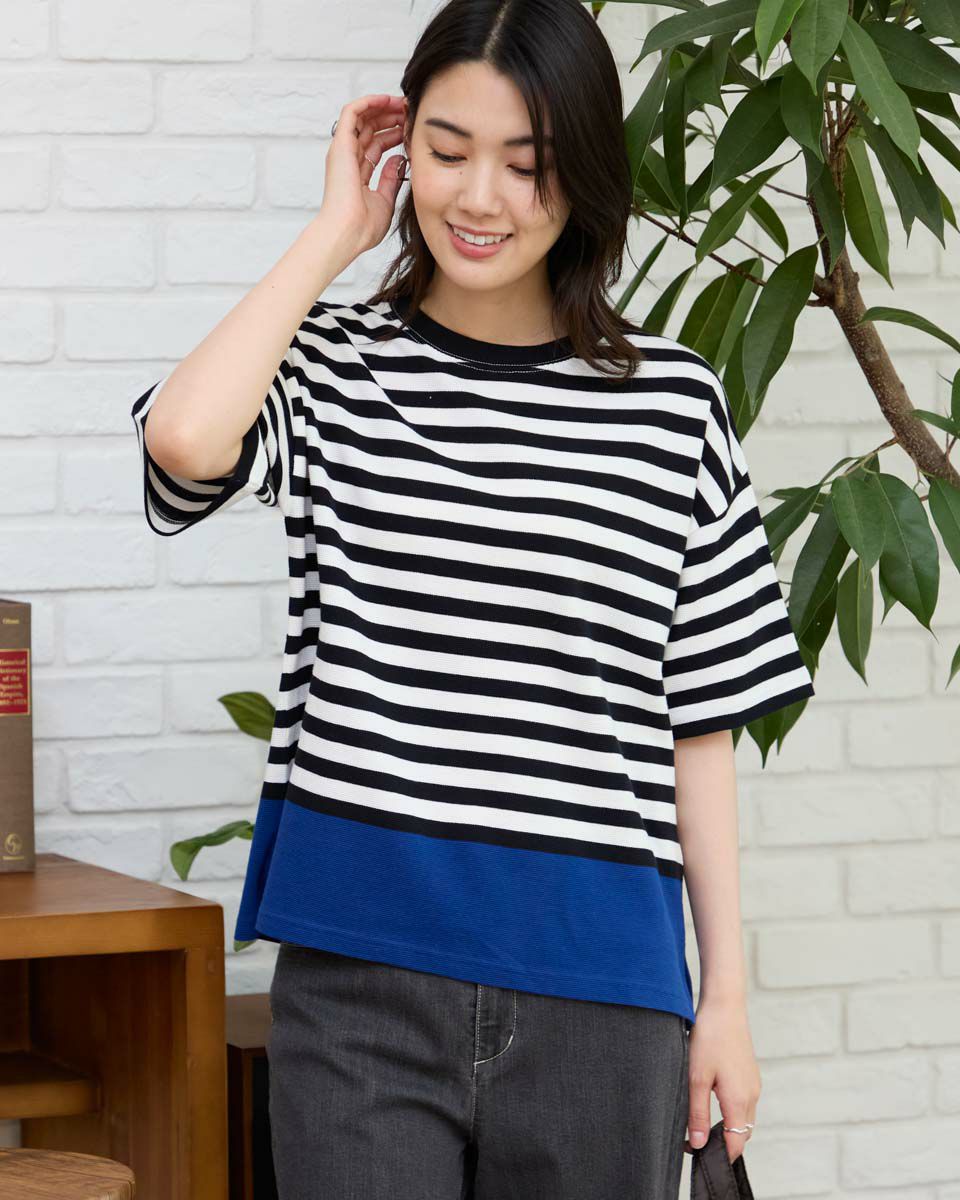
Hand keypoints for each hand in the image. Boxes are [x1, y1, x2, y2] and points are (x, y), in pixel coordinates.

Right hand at [319, 92, 408, 256]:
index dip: (394, 134)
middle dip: (391, 117)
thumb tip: (398, 158)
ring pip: (362, 117)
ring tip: (403, 103)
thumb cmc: (363, 227)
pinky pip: (352, 112)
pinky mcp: (340, 144)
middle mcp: (348, 159)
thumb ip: (391, 178)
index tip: (412, 130)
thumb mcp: (385, 200)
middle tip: (410, 112)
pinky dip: (368, 102)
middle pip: (370, 129)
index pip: (376, 146)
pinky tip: (387, 99)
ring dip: (382, 107)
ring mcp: (343, 151)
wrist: (347, 232)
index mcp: (357, 174)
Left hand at [683, 997, 759, 1164]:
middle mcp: (752, 1096)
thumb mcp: (696, 1077)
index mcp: (739, 1101)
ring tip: (701, 1122)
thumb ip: (697, 1113)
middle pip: (741, 1135)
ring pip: (744, 1119)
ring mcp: (753, 1084)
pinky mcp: (750, 1074)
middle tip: (695, 1140)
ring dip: (727, 1127)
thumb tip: (698, 1144)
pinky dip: (732, 1111)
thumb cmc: (709, 1038)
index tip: (696, 1154)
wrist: (724, 1005)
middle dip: (723, 1143)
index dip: (718, 1155)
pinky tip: (712, 1099)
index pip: (735, 1145)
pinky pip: (745, 1103)